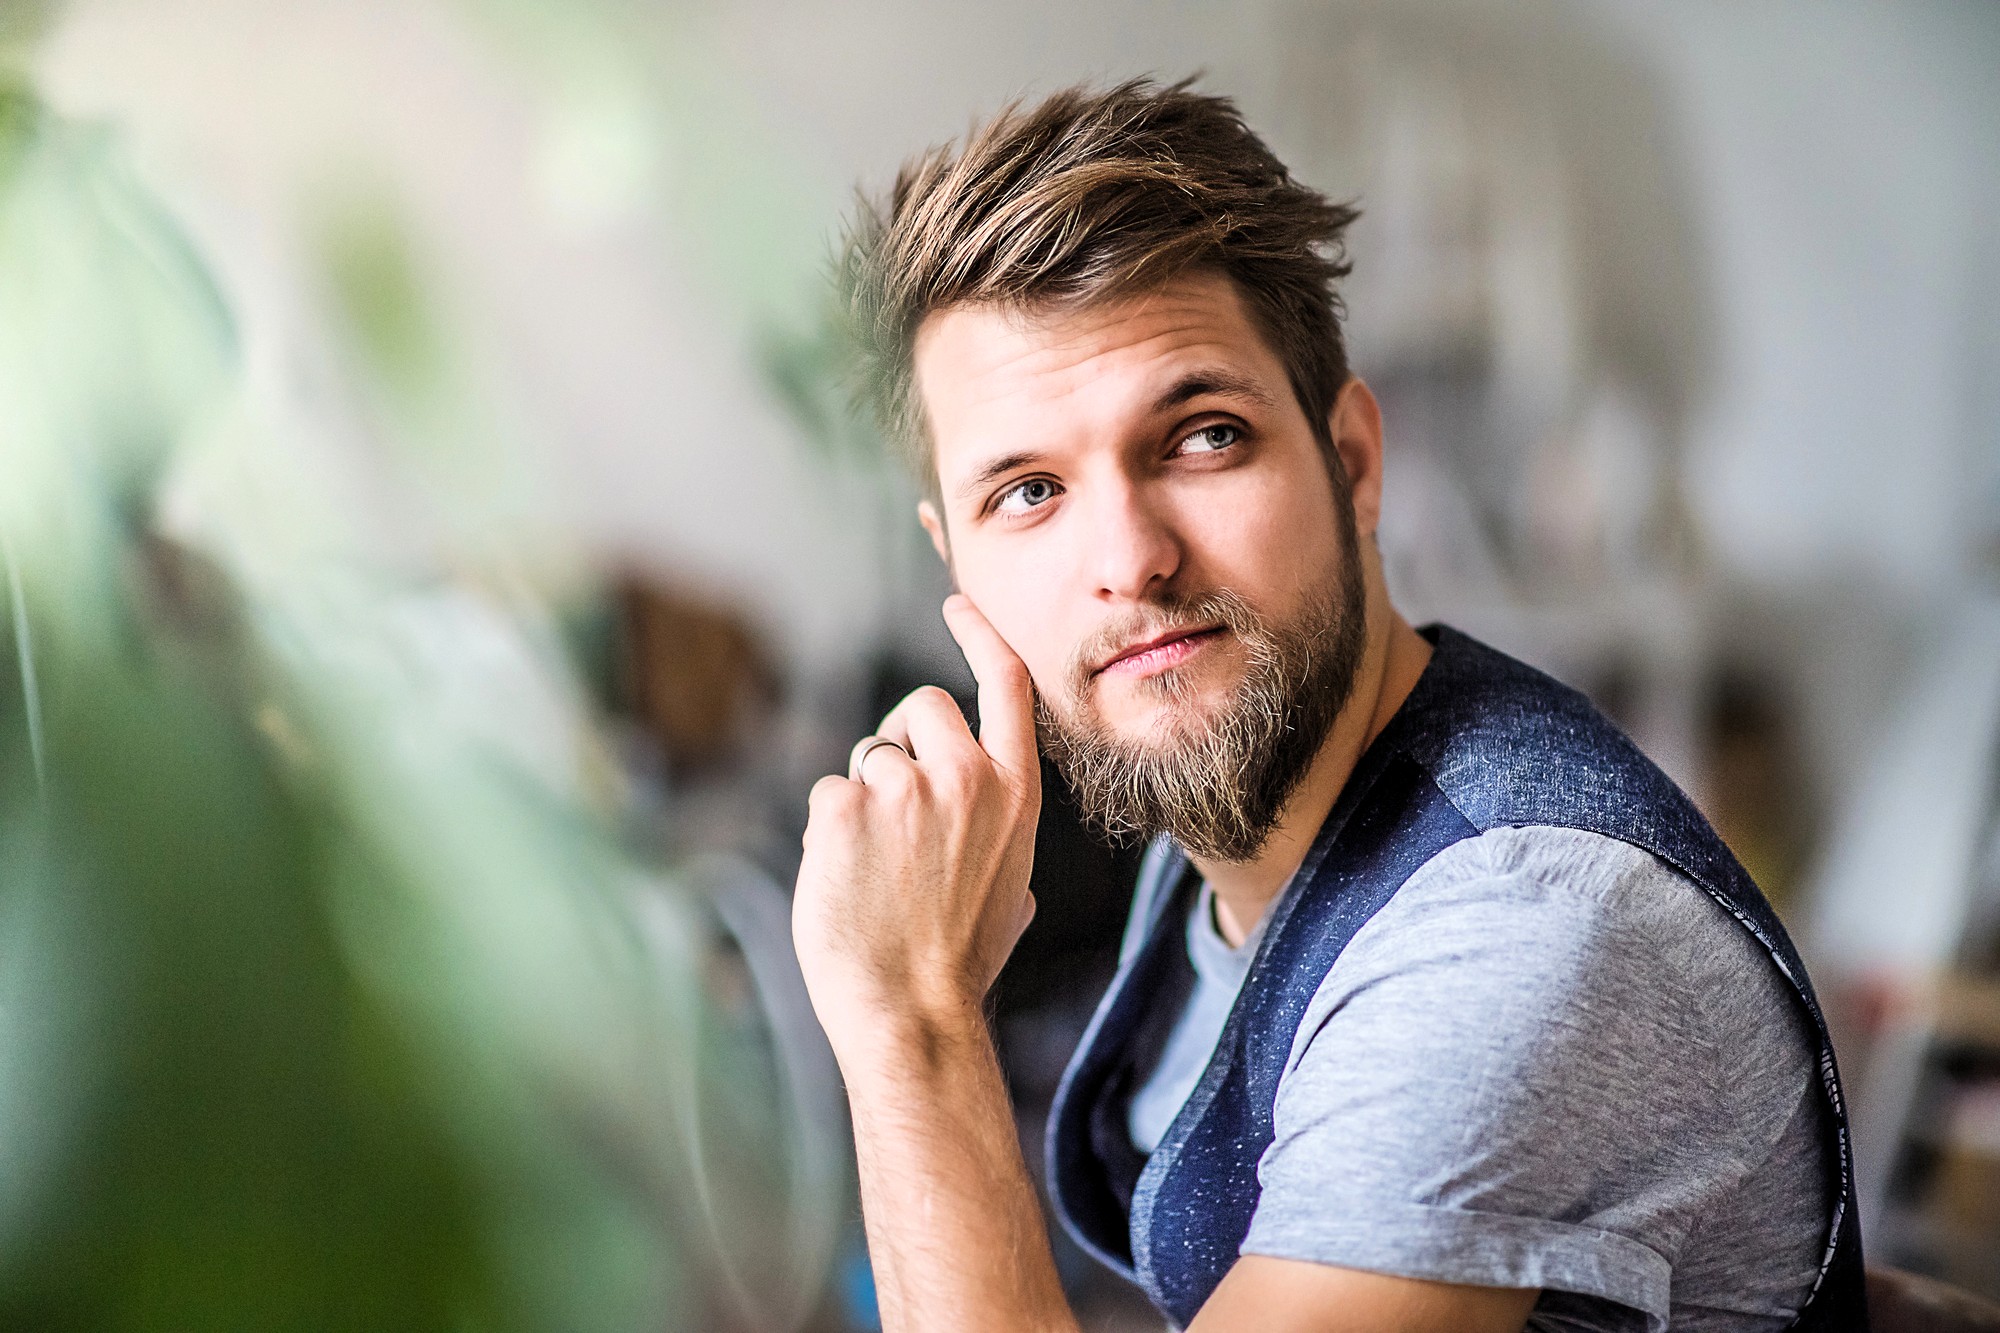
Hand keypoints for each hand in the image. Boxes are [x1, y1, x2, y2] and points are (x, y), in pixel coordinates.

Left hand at [792, 595, 1041, 1061]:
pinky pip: (828, 796)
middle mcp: (964, 777)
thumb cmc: (959, 965)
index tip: (958, 603)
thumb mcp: (1012, 893)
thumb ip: (1000, 840)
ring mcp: (903, 789)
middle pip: (921, 707)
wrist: (912, 1013)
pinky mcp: (845, 807)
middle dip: (900, 739)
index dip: (979, 635)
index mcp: (1015, 794)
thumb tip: (991, 841)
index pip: (1004, 685)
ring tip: (874, 874)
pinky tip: (846, 883)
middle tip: (891, 802)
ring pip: (866, 762)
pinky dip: (828, 834)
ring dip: (861, 805)